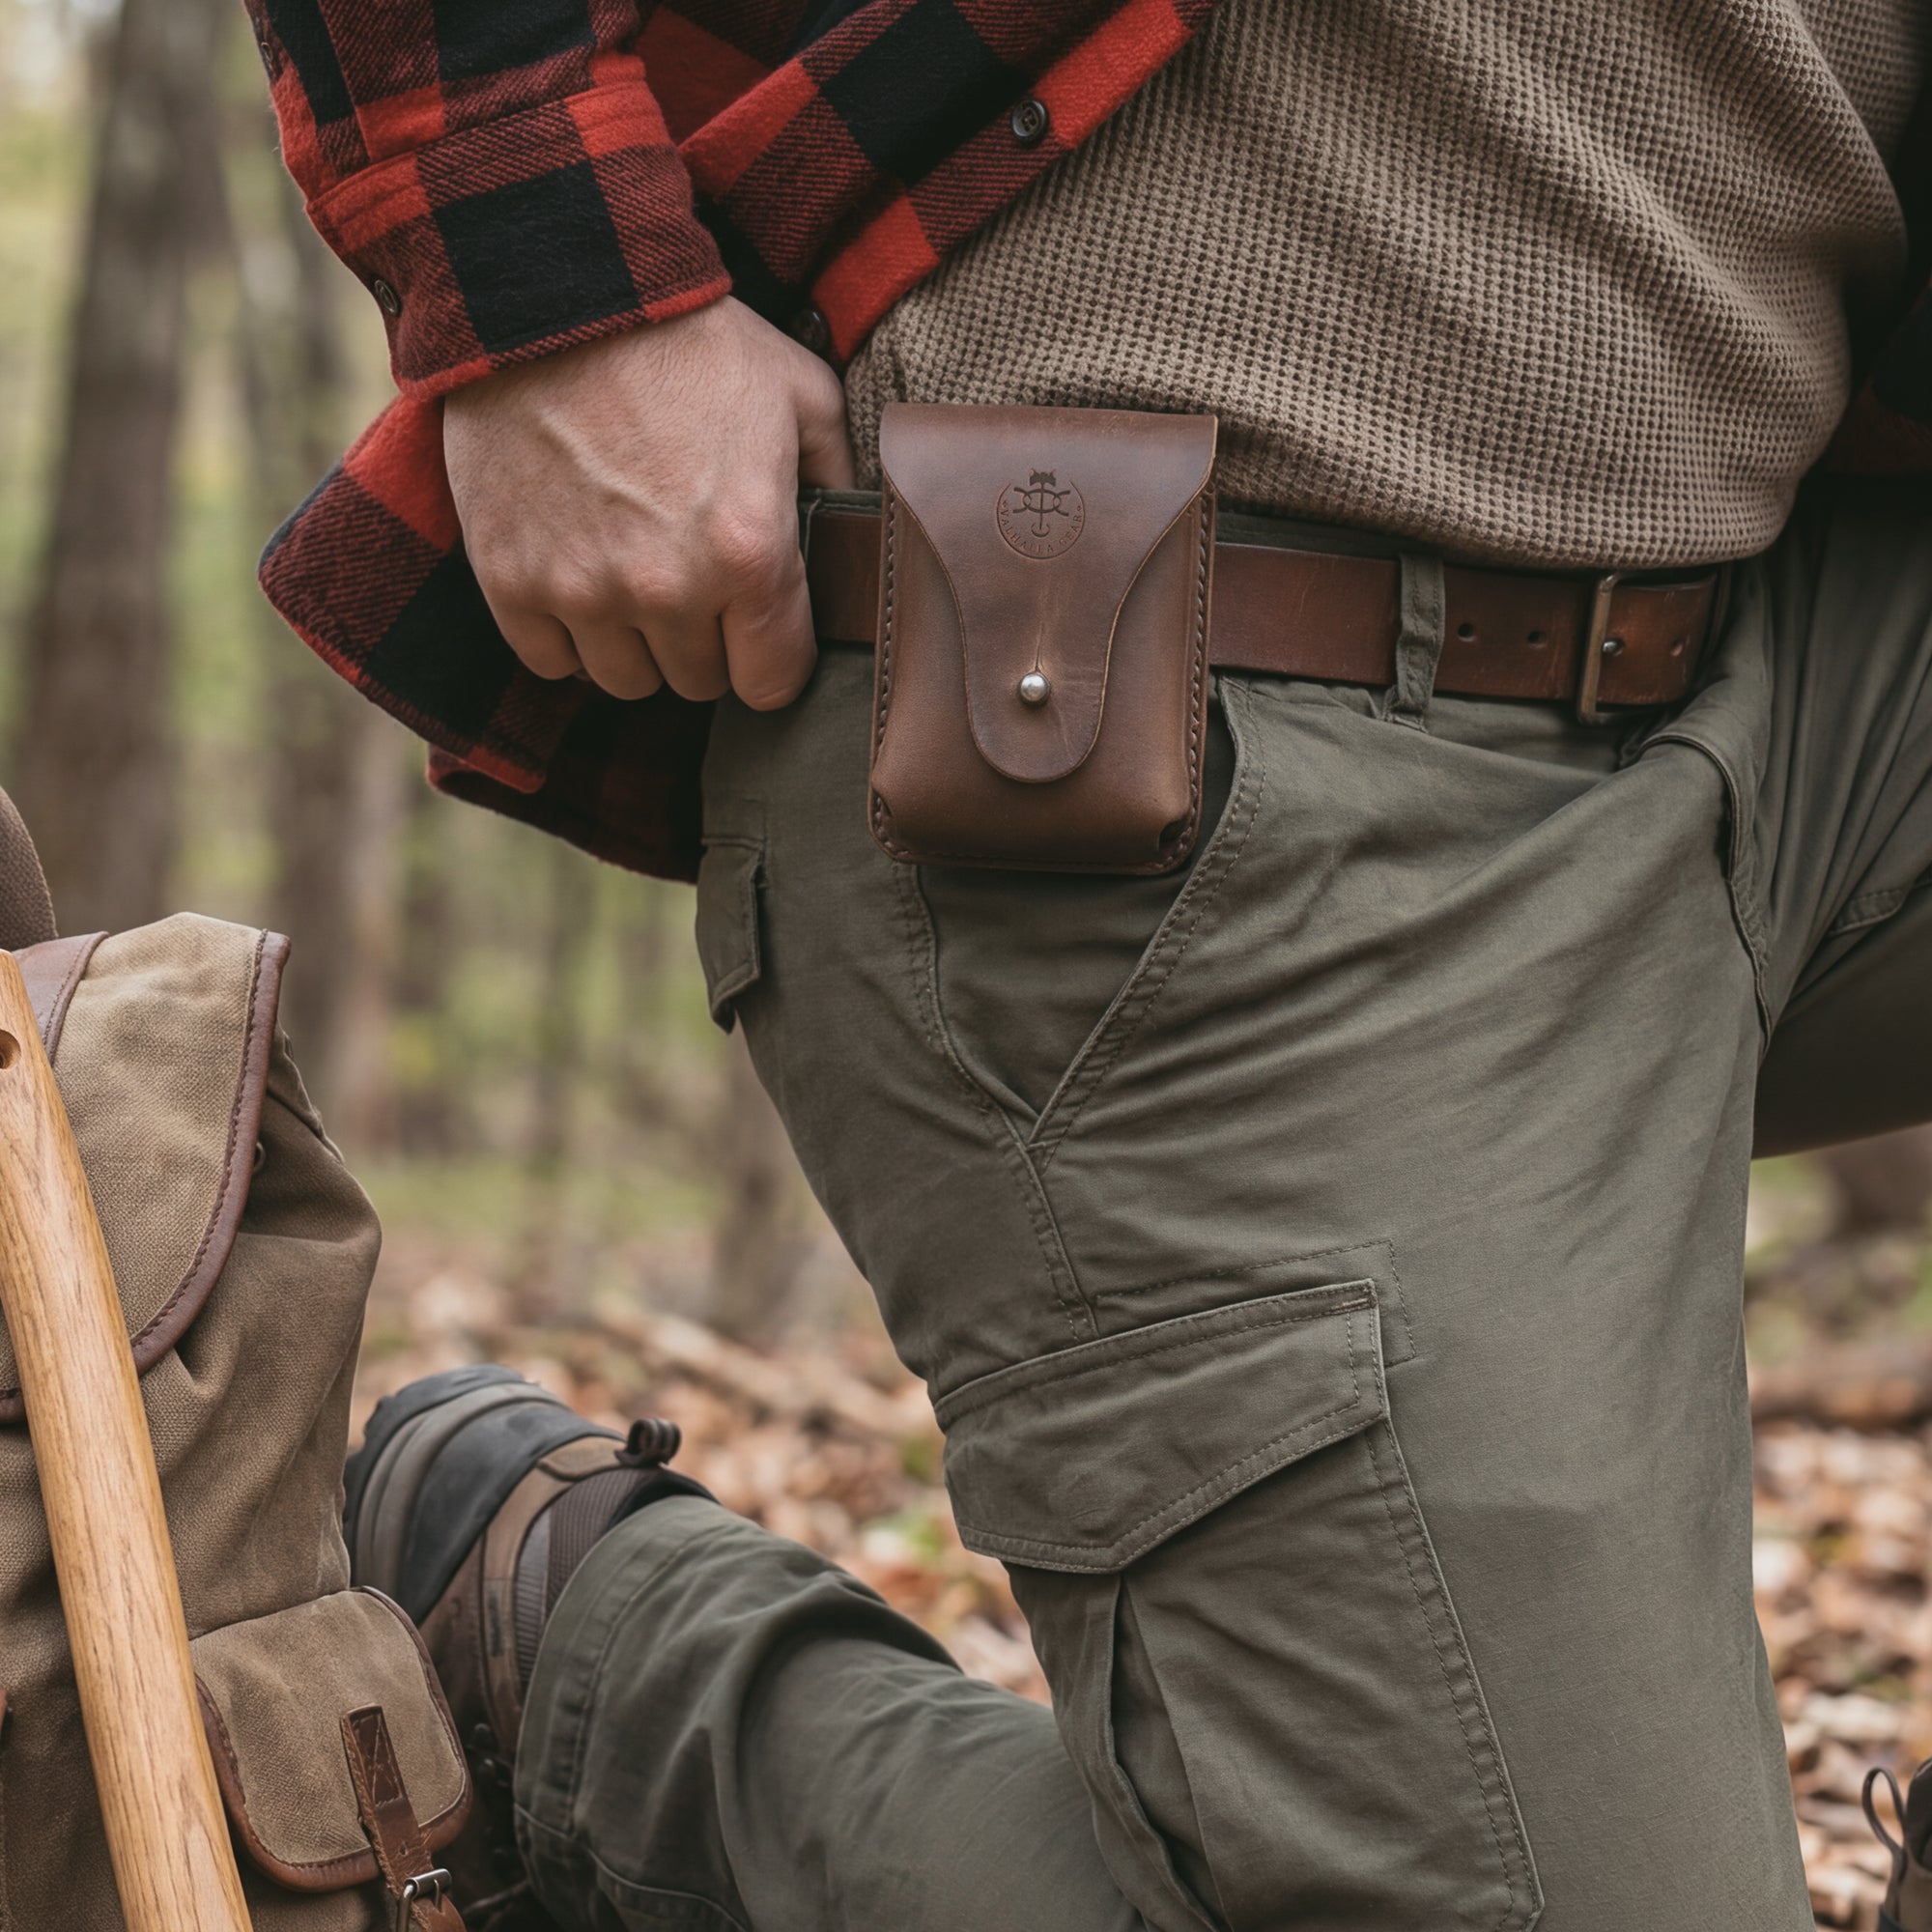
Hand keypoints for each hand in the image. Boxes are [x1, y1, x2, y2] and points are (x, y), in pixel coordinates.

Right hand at [443, 297, 854, 709]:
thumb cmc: (691, 342)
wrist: (560, 290)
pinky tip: (579, 580)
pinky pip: (549, 661)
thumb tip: (855, 539)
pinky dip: (565, 636)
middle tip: (693, 579)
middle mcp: (667, 589)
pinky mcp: (511, 581)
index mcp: (749, 554)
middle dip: (705, 642)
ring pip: (625, 682)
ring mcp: (582, 591)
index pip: (773, 684)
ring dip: (635, 644)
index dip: (773, 660)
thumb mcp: (802, 394)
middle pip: (699, 683)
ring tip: (634, 578)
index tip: (761, 630)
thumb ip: (839, 479)